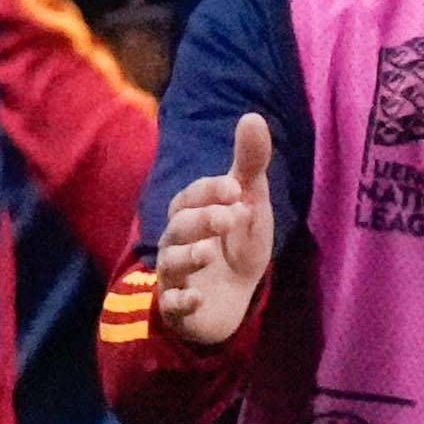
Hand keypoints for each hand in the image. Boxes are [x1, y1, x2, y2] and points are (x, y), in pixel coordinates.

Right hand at [153, 110, 280, 359]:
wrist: (235, 296)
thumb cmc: (236, 242)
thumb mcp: (248, 202)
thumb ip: (249, 163)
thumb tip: (252, 115)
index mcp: (190, 214)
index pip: (190, 197)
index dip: (208, 191)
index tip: (234, 188)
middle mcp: (176, 243)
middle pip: (177, 227)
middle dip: (201, 220)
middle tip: (229, 216)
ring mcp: (176, 276)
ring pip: (170, 264)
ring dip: (188, 256)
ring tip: (209, 252)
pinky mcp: (180, 308)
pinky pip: (172, 305)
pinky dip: (182, 301)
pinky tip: (197, 297)